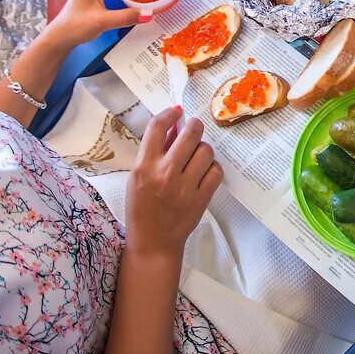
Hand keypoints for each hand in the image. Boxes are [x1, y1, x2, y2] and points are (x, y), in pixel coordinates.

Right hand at [125, 107, 222, 260]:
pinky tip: (204, 172)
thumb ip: (154, 152)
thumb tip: (175, 127)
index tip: (176, 112)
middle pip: (190, 133)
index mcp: (143, 166)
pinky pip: (216, 170)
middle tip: (193, 129)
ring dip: (203, 149)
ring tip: (196, 156)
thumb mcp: (138, 177)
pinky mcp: (201, 198)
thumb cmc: (142, 207)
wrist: (153, 241)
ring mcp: (185, 186)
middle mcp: (165, 173)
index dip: (169, 114)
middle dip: (194, 126)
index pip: (157, 127)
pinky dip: (212, 168)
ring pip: (206, 150)